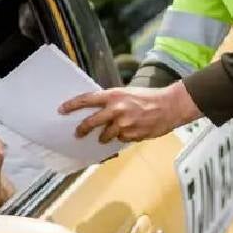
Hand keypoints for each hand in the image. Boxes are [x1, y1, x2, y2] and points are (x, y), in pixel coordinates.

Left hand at [60, 82, 202, 143]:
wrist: (170, 106)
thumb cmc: (149, 97)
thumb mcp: (127, 93)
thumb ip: (113, 101)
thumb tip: (99, 111)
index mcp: (113, 95)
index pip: (87, 100)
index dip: (72, 105)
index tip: (62, 109)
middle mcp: (116, 109)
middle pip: (91, 122)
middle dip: (82, 129)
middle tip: (78, 133)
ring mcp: (124, 124)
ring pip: (106, 135)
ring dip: (104, 137)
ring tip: (107, 135)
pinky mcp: (132, 135)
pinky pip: (121, 139)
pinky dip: (122, 137)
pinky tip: (131, 131)